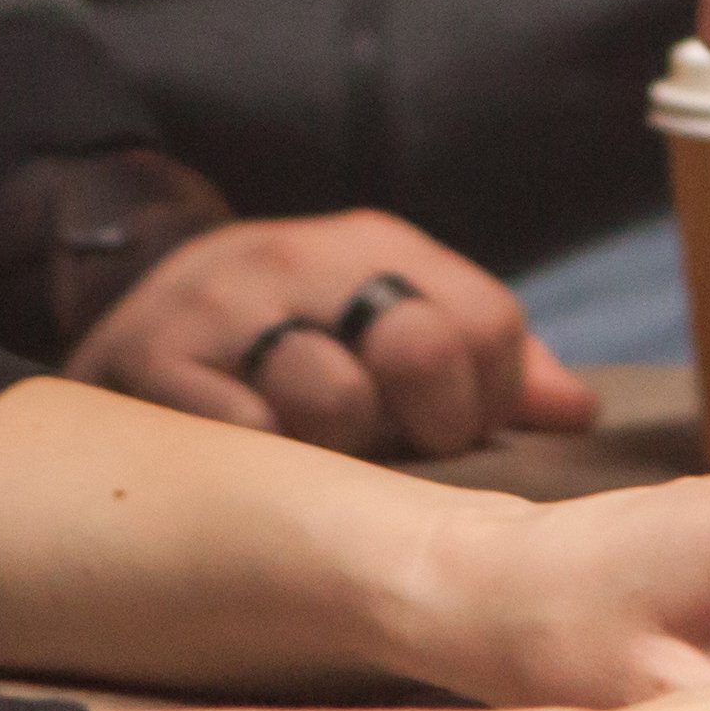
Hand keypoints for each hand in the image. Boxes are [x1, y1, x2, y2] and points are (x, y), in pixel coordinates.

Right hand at [68, 208, 598, 454]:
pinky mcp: (152, 365)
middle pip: (420, 345)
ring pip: (331, 401)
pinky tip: (257, 465)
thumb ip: (485, 359)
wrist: (130, 297)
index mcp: (375, 244)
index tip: (458, 427)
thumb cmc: (294, 329)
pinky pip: (242, 439)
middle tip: (402, 445)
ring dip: (340, 451)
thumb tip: (580, 412)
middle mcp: (303, 261)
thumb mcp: (384, 312)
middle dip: (431, 420)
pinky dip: (263, 466)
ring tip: (321, 453)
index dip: (491, 398)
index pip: (488, 324)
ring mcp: (225, 311)